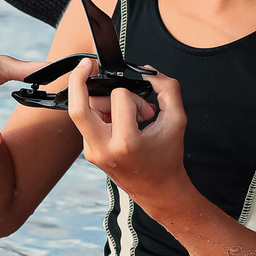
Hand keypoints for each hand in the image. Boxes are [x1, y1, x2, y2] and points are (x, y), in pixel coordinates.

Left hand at [65, 59, 189, 206]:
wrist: (159, 190)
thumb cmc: (168, 158)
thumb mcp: (177, 120)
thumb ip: (168, 89)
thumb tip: (150, 71)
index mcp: (125, 143)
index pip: (119, 98)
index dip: (135, 98)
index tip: (147, 110)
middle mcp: (103, 149)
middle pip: (78, 107)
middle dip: (79, 81)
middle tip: (87, 65)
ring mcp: (92, 153)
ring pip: (82, 112)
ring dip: (101, 102)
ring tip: (126, 113)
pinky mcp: (89, 153)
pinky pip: (87, 123)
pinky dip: (101, 114)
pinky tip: (119, 121)